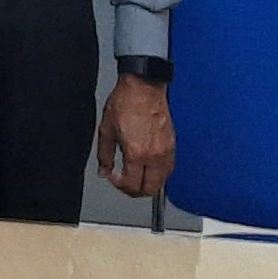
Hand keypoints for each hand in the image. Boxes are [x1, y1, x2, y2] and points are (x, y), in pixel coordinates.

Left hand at [96, 76, 175, 196]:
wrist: (143, 87)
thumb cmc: (126, 103)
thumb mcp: (106, 130)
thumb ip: (104, 155)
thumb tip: (104, 171)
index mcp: (137, 153)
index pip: (132, 185)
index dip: (119, 186)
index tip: (113, 177)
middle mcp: (155, 156)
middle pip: (150, 190)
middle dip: (135, 191)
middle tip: (125, 182)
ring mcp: (167, 152)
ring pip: (162, 182)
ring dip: (148, 183)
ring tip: (135, 174)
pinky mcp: (173, 145)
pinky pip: (168, 169)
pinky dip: (158, 173)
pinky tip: (147, 166)